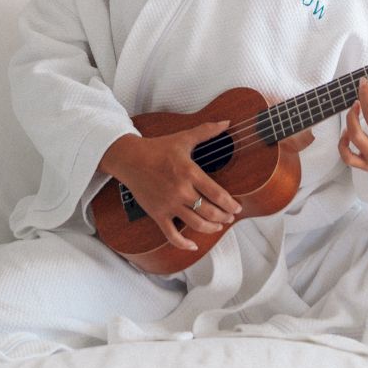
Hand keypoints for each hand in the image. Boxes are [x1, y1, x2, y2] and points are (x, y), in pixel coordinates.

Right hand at [100, 122, 242, 252]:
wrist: (130, 159)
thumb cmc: (158, 148)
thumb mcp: (183, 137)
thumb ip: (206, 131)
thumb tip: (227, 122)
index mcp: (189, 172)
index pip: (217, 194)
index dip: (230, 204)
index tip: (237, 208)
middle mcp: (181, 191)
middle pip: (209, 211)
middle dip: (224, 217)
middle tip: (230, 217)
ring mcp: (169, 204)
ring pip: (195, 224)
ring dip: (210, 228)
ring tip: (218, 226)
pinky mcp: (157, 214)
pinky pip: (171, 235)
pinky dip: (183, 243)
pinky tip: (192, 245)